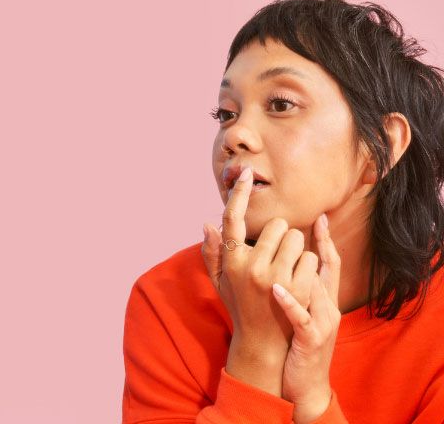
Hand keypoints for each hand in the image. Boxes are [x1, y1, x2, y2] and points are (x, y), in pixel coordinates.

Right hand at [201, 167, 321, 395]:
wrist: (263, 345)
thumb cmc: (241, 307)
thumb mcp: (220, 282)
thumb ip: (213, 252)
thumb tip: (207, 223)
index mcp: (231, 261)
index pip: (232, 218)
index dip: (238, 193)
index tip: (245, 174)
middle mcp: (250, 266)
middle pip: (276, 225)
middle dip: (281, 235)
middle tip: (278, 254)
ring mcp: (274, 277)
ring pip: (296, 238)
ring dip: (296, 249)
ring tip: (289, 269)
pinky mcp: (296, 288)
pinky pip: (310, 257)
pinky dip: (308, 265)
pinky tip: (300, 281)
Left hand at [272, 214, 341, 422]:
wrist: (304, 385)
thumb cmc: (295, 343)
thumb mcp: (298, 310)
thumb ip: (293, 282)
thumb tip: (284, 255)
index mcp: (323, 298)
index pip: (327, 263)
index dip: (325, 240)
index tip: (319, 217)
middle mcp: (327, 306)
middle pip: (323, 269)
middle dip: (306, 248)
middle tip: (289, 228)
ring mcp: (321, 322)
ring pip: (315, 287)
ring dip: (298, 269)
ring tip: (283, 247)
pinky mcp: (310, 340)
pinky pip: (301, 317)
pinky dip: (290, 302)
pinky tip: (275, 288)